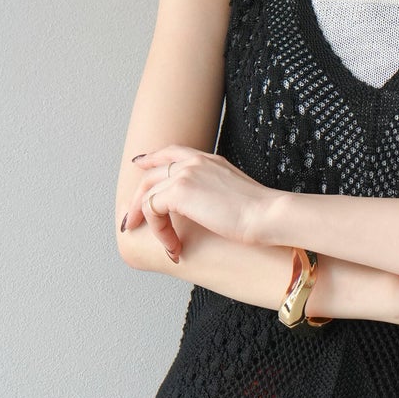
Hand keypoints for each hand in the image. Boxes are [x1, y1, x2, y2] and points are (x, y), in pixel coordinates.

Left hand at [124, 146, 276, 263]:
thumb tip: (208, 210)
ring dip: (150, 224)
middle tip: (132, 221)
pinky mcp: (178, 191)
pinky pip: (152, 210)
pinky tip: (174, 246)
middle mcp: (194, 162)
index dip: (152, 158)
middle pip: (150, 174)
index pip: (172, 151)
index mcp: (209, 160)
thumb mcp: (236, 194)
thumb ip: (216, 192)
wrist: (267, 215)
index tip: (140, 164)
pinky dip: (159, 231)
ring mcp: (185, 174)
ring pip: (147, 194)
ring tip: (167, 245)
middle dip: (137, 199)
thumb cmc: (261, 214)